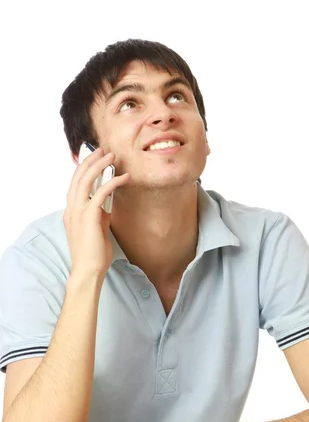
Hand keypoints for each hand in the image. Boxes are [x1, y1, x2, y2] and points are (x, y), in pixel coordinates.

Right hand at [64, 147, 129, 278]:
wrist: (88, 270)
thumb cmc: (94, 254)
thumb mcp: (96, 229)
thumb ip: (99, 214)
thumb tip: (108, 203)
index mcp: (71, 211)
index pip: (75, 183)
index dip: (84, 168)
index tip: (95, 158)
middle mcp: (71, 209)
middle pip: (78, 177)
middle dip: (91, 161)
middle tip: (103, 150)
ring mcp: (78, 212)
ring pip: (86, 181)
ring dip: (100, 166)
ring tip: (112, 156)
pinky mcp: (89, 217)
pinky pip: (100, 193)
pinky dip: (112, 182)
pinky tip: (123, 178)